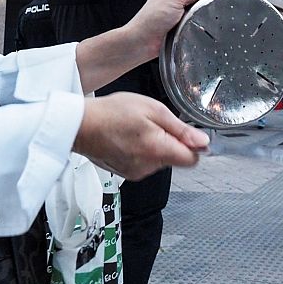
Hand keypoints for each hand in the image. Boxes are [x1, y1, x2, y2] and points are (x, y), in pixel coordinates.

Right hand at [72, 92, 209, 180]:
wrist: (79, 125)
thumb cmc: (112, 112)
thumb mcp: (153, 110)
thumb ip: (181, 129)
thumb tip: (203, 142)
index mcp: (158, 150)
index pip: (192, 160)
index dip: (194, 145)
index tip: (187, 133)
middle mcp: (149, 167)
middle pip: (176, 159)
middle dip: (171, 142)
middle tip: (154, 123)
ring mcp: (136, 172)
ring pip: (160, 161)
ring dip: (155, 146)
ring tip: (137, 129)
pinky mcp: (126, 173)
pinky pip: (144, 163)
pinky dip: (141, 152)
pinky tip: (129, 138)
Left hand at [124, 0, 210, 60]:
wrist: (142, 41)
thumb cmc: (152, 19)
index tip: (207, 0)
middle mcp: (172, 4)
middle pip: (195, 4)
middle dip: (198, 9)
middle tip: (195, 13)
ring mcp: (174, 18)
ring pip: (193, 18)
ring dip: (194, 22)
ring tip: (188, 24)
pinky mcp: (176, 30)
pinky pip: (190, 29)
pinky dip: (190, 31)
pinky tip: (187, 32)